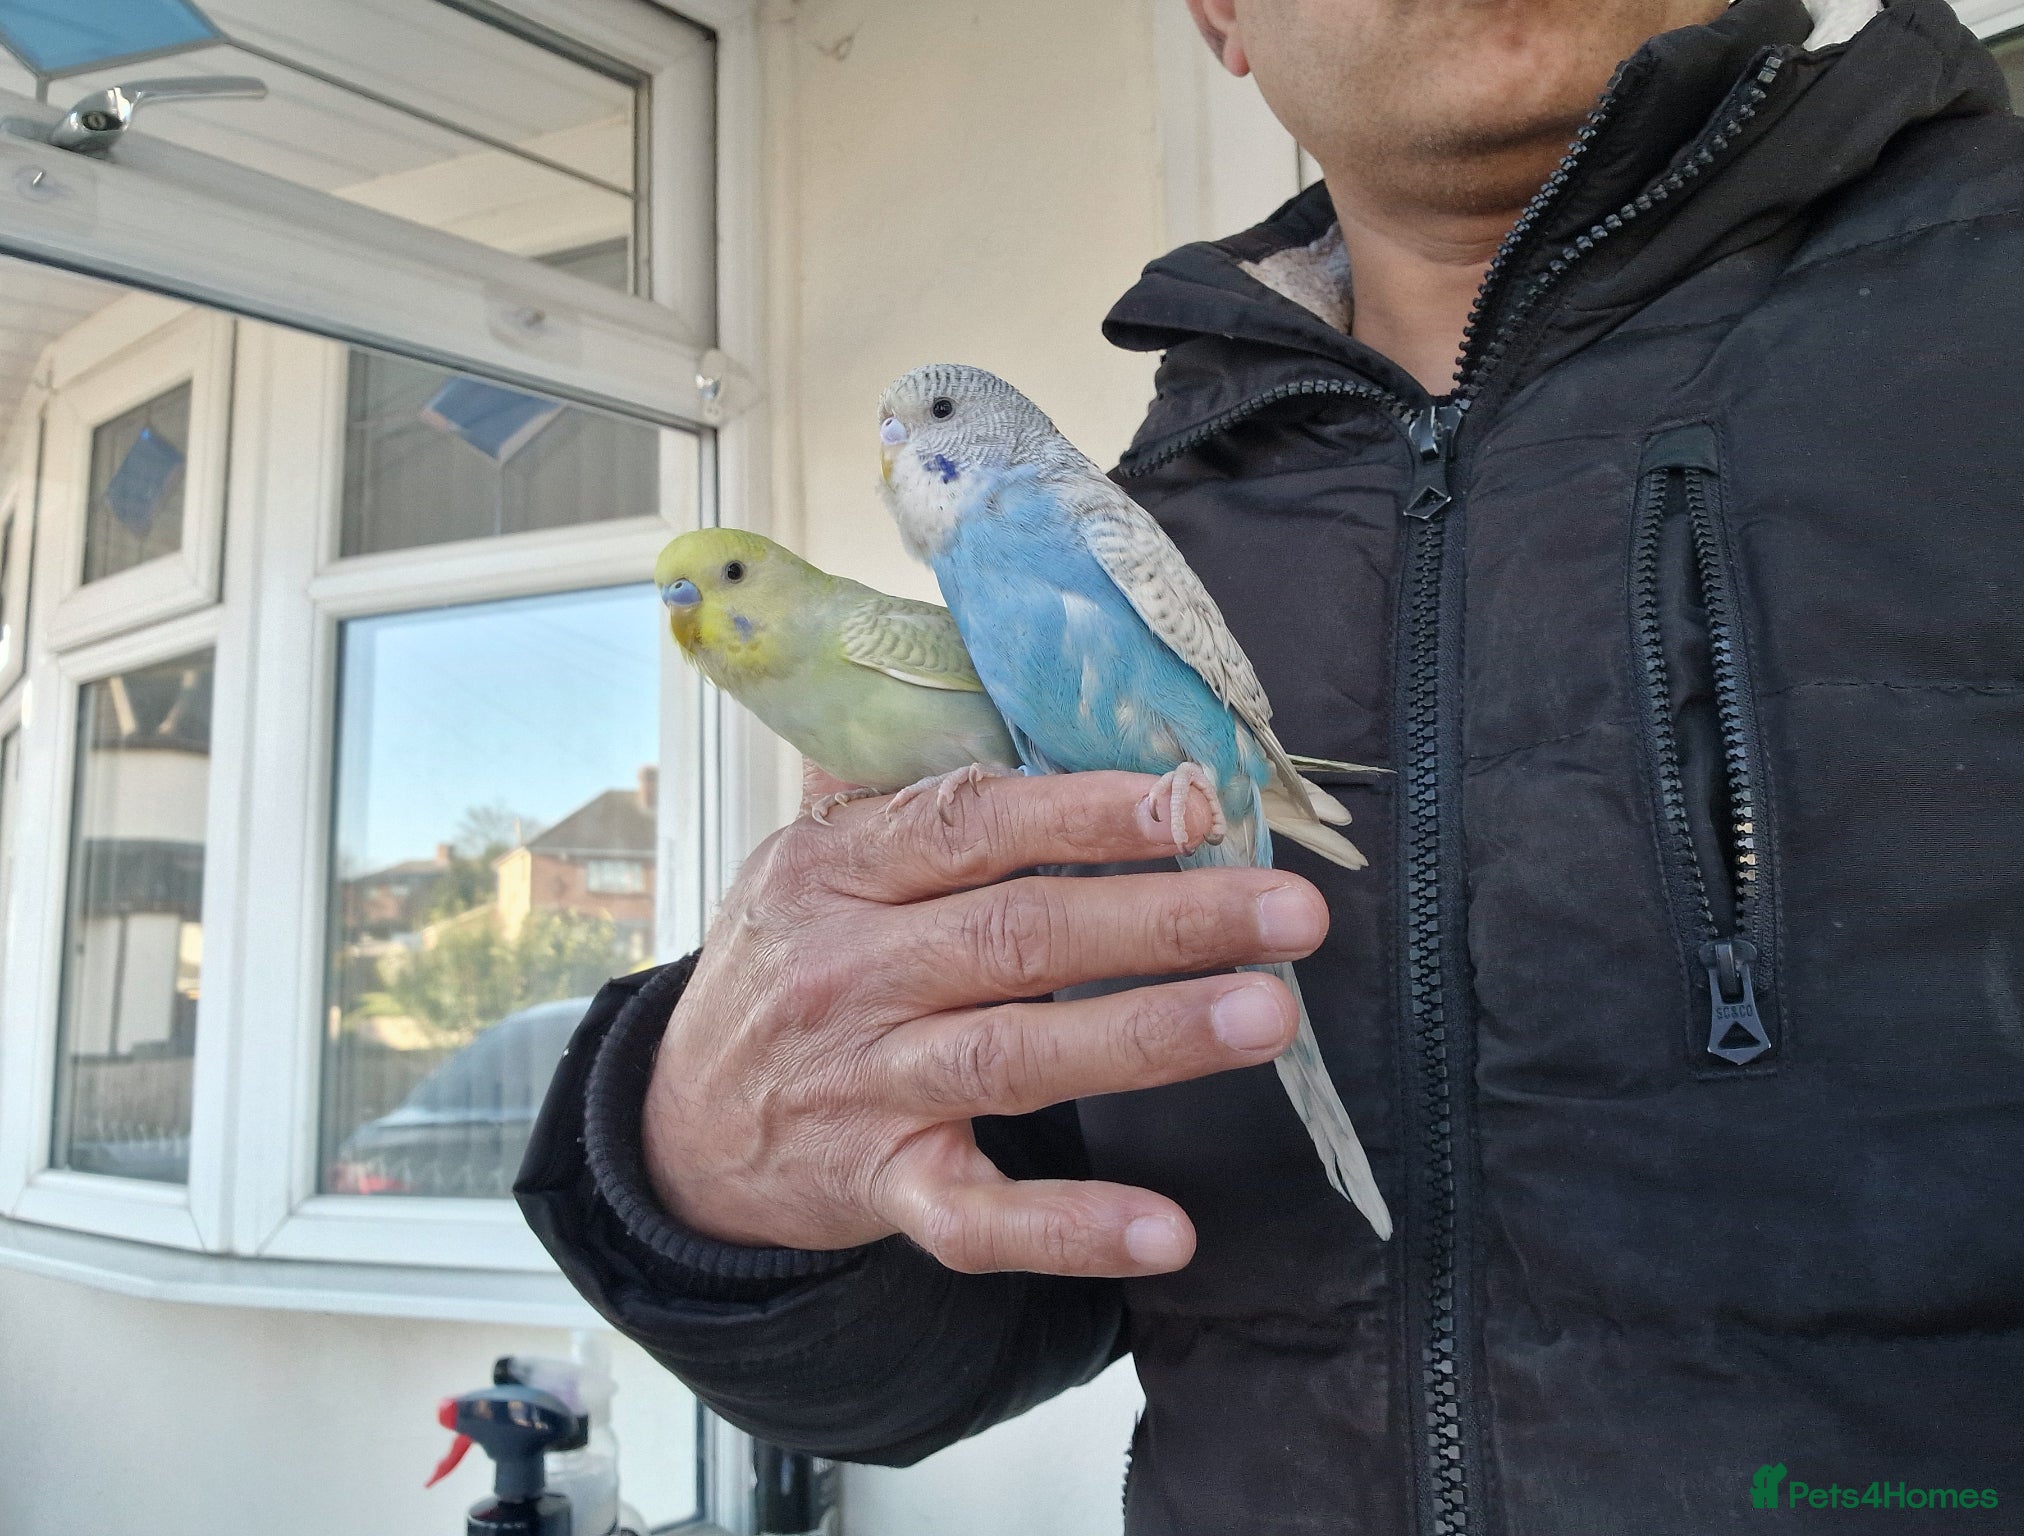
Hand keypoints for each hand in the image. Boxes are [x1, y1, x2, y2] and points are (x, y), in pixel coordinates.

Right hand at [641, 763, 1328, 1277]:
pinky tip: (1166, 1229)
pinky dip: (1070, 1226)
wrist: (680, 1128)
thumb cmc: (783, 971)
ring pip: (1016, 1055)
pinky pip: (978, 1217)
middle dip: (1164, 918)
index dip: (1086, 812)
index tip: (1193, 801)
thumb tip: (1034, 711)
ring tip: (1264, 1017)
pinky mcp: (881, 1188)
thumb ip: (910, 800)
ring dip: (1149, 1036)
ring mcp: (865, 1085)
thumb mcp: (810, 864)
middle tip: (1288, 911)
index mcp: (834, 872)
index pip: (969, 825)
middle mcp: (847, 973)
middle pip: (1018, 935)